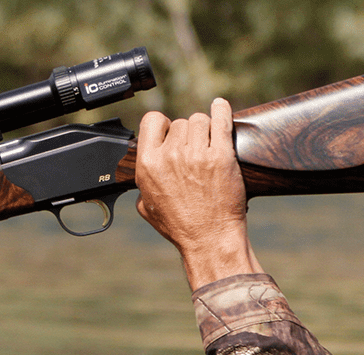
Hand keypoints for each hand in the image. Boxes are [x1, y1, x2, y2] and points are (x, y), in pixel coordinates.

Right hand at [135, 99, 262, 288]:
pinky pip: (221, 121)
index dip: (162, 125)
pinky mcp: (221, 155)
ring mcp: (196, 154)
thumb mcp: (146, 207)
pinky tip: (220, 107)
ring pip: (200, 120)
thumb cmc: (179, 226)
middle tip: (194, 153)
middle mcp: (170, 156)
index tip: (170, 134)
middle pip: (180, 122)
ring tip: (208, 147)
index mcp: (148, 165)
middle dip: (187, 135)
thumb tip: (144, 168)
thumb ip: (142, 182)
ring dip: (205, 130)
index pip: (152, 120)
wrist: (209, 239)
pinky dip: (222, 111)